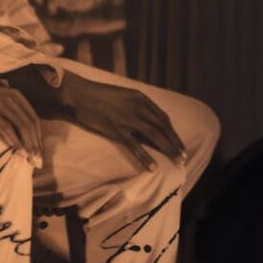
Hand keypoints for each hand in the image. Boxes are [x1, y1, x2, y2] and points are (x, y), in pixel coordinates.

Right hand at [0, 66, 42, 160]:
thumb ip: (10, 105)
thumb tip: (21, 126)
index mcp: (15, 94)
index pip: (33, 118)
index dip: (39, 136)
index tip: (40, 150)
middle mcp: (10, 97)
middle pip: (30, 124)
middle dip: (36, 144)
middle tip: (38, 160)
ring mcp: (0, 104)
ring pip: (21, 127)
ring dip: (28, 145)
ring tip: (30, 159)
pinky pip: (6, 129)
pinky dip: (14, 142)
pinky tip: (18, 152)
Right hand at [63, 73, 185, 170]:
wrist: (80, 95)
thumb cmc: (98, 95)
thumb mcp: (123, 95)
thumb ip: (136, 105)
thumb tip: (146, 119)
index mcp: (141, 98)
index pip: (163, 117)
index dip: (173, 132)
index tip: (179, 143)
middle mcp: (138, 107)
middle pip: (162, 127)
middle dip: (174, 143)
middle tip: (183, 156)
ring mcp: (128, 119)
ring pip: (154, 136)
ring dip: (167, 149)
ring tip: (176, 161)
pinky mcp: (117, 130)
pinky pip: (135, 146)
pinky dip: (145, 157)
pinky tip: (153, 167)